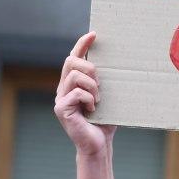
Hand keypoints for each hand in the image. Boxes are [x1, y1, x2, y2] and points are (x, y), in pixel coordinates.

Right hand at [54, 32, 115, 157]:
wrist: (99, 144)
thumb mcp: (107, 97)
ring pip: (75, 75)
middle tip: (101, 85)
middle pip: (71, 61)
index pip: (73, 57)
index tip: (94, 34)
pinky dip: (89, 99)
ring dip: (92, 86)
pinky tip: (93, 110)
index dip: (81, 44)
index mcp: (73, 83)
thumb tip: (118, 63)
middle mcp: (63, 88)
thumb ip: (104, 82)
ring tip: (98, 100)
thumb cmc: (104, 121)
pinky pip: (77, 92)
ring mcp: (60, 98)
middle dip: (90, 68)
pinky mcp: (61, 108)